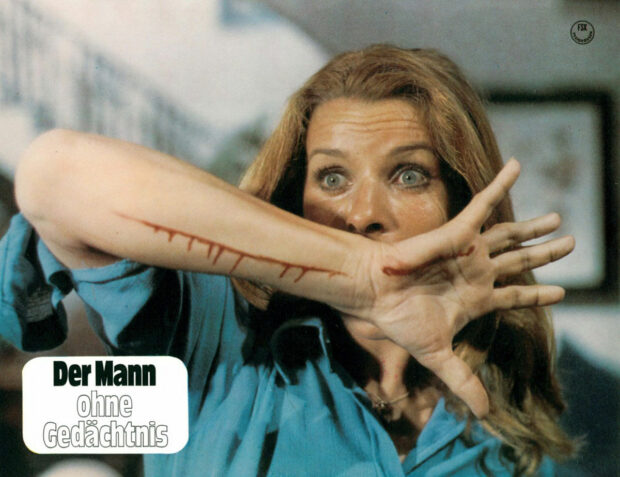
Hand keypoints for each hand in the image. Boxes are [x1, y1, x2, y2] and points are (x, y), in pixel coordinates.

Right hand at [342, 159, 574, 417]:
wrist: (375, 294)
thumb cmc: (400, 321)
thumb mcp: (438, 356)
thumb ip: (462, 380)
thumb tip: (482, 414)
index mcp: (474, 298)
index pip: (514, 296)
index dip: (537, 295)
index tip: (560, 294)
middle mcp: (475, 271)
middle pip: (518, 260)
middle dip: (545, 253)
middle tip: (570, 244)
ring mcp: (469, 250)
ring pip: (509, 233)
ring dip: (534, 227)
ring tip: (558, 219)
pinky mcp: (458, 232)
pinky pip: (484, 203)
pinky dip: (501, 184)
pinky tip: (518, 165)